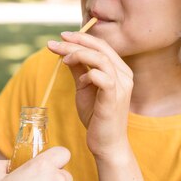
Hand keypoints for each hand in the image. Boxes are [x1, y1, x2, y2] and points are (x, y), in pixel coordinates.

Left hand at [48, 32, 132, 157]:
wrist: (106, 144)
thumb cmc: (96, 116)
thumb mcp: (84, 88)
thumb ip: (78, 70)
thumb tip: (65, 53)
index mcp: (119, 70)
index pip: (101, 46)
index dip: (81, 38)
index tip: (61, 37)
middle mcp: (124, 75)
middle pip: (100, 48)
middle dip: (76, 42)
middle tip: (56, 42)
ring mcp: (121, 87)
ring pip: (101, 59)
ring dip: (79, 55)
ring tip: (63, 60)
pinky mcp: (114, 99)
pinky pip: (103, 78)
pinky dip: (88, 74)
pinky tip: (80, 80)